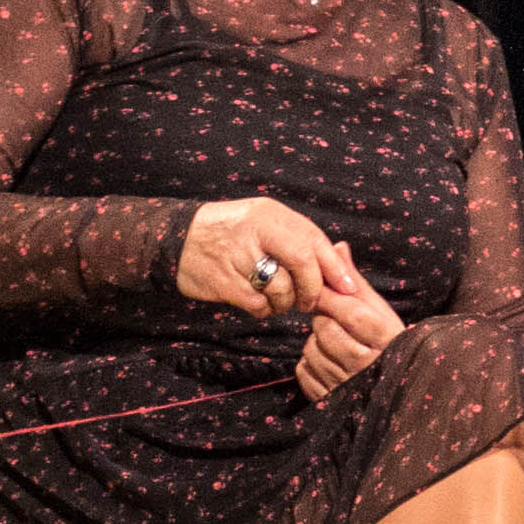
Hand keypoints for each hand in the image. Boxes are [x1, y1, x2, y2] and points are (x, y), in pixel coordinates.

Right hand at [180, 195, 359, 322]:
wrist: (175, 239)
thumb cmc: (231, 233)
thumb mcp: (263, 221)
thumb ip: (299, 239)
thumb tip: (341, 265)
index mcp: (271, 214)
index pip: (314, 240)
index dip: (335, 268)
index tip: (348, 288)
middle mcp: (256, 230)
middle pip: (303, 263)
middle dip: (313, 289)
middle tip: (310, 302)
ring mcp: (238, 256)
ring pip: (282, 289)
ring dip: (285, 303)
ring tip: (277, 299)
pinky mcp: (224, 281)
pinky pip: (259, 304)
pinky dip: (264, 309)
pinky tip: (258, 302)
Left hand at [295, 256, 405, 401]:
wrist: (396, 386)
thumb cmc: (386, 342)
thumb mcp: (378, 310)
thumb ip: (354, 280)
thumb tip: (338, 246)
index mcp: (384, 336)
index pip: (347, 310)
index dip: (329, 298)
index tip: (318, 290)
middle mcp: (367, 363)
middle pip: (324, 329)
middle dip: (324, 321)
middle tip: (336, 323)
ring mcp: (348, 384)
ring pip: (311, 350)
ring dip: (316, 343)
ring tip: (335, 345)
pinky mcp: (330, 398)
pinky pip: (304, 371)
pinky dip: (309, 364)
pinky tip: (328, 363)